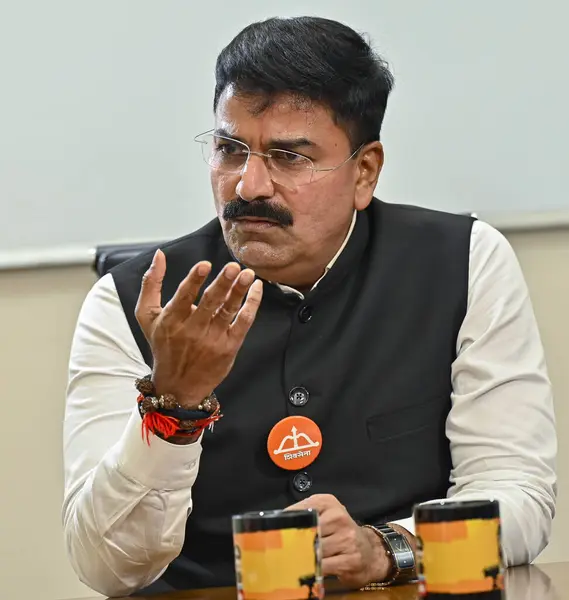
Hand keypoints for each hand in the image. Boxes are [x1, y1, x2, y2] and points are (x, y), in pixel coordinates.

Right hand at [135, 249, 262, 407]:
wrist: (177, 385)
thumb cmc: (163, 344)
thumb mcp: (146, 316)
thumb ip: (151, 284)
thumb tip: (159, 255)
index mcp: (171, 320)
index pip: (184, 297)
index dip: (194, 280)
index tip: (205, 265)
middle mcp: (192, 330)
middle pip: (210, 303)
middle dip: (223, 284)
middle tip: (234, 267)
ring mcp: (212, 339)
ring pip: (228, 311)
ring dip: (240, 291)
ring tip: (248, 274)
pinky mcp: (229, 347)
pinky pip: (243, 323)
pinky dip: (251, 305)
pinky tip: (256, 289)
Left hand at [286, 494, 390, 587]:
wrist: (371, 552)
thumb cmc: (341, 533)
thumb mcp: (325, 516)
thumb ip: (304, 516)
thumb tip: (276, 522)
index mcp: (328, 502)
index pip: (301, 510)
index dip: (285, 523)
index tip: (272, 532)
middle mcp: (339, 517)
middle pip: (307, 532)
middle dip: (292, 544)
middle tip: (279, 551)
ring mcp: (347, 538)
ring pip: (314, 550)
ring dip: (301, 558)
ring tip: (291, 561)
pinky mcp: (350, 559)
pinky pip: (323, 566)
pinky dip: (312, 569)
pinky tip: (307, 570)